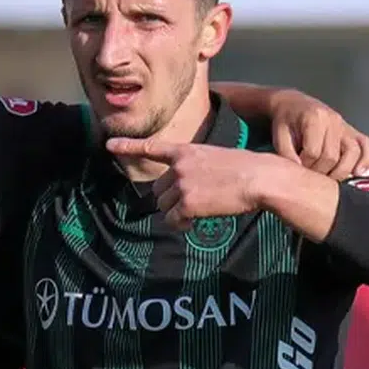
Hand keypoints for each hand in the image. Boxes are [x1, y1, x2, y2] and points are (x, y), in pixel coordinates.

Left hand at [107, 137, 265, 228]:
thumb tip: (183, 191)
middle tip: (194, 202)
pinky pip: (173, 221)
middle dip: (171, 199)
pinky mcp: (187, 203)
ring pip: (163, 206)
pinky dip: (182, 224)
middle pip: (158, 190)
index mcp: (186, 151)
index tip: (108, 144)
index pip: (151, 148)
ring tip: (200, 210)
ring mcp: (182, 184)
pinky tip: (198, 220)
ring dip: (177, 213)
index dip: (128, 146)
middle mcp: (179, 166)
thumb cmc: (246, 169)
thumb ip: (194, 168)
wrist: (260, 179)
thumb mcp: (216, 158)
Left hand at [268, 89, 368, 179]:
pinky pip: (367, 145)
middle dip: (321, 171)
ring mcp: (345, 125)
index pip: (314, 152)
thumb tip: (300, 173)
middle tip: (311, 175)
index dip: (306, 166)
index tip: (299, 168)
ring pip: (353, 152)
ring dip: (341, 170)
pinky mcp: (352, 131)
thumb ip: (287, 155)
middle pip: (332, 156)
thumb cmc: (286, 122)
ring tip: (330, 179)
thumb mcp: (279, 137)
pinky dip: (366, 160)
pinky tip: (357, 172)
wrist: (293, 105)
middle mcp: (333, 120)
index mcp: (314, 118)